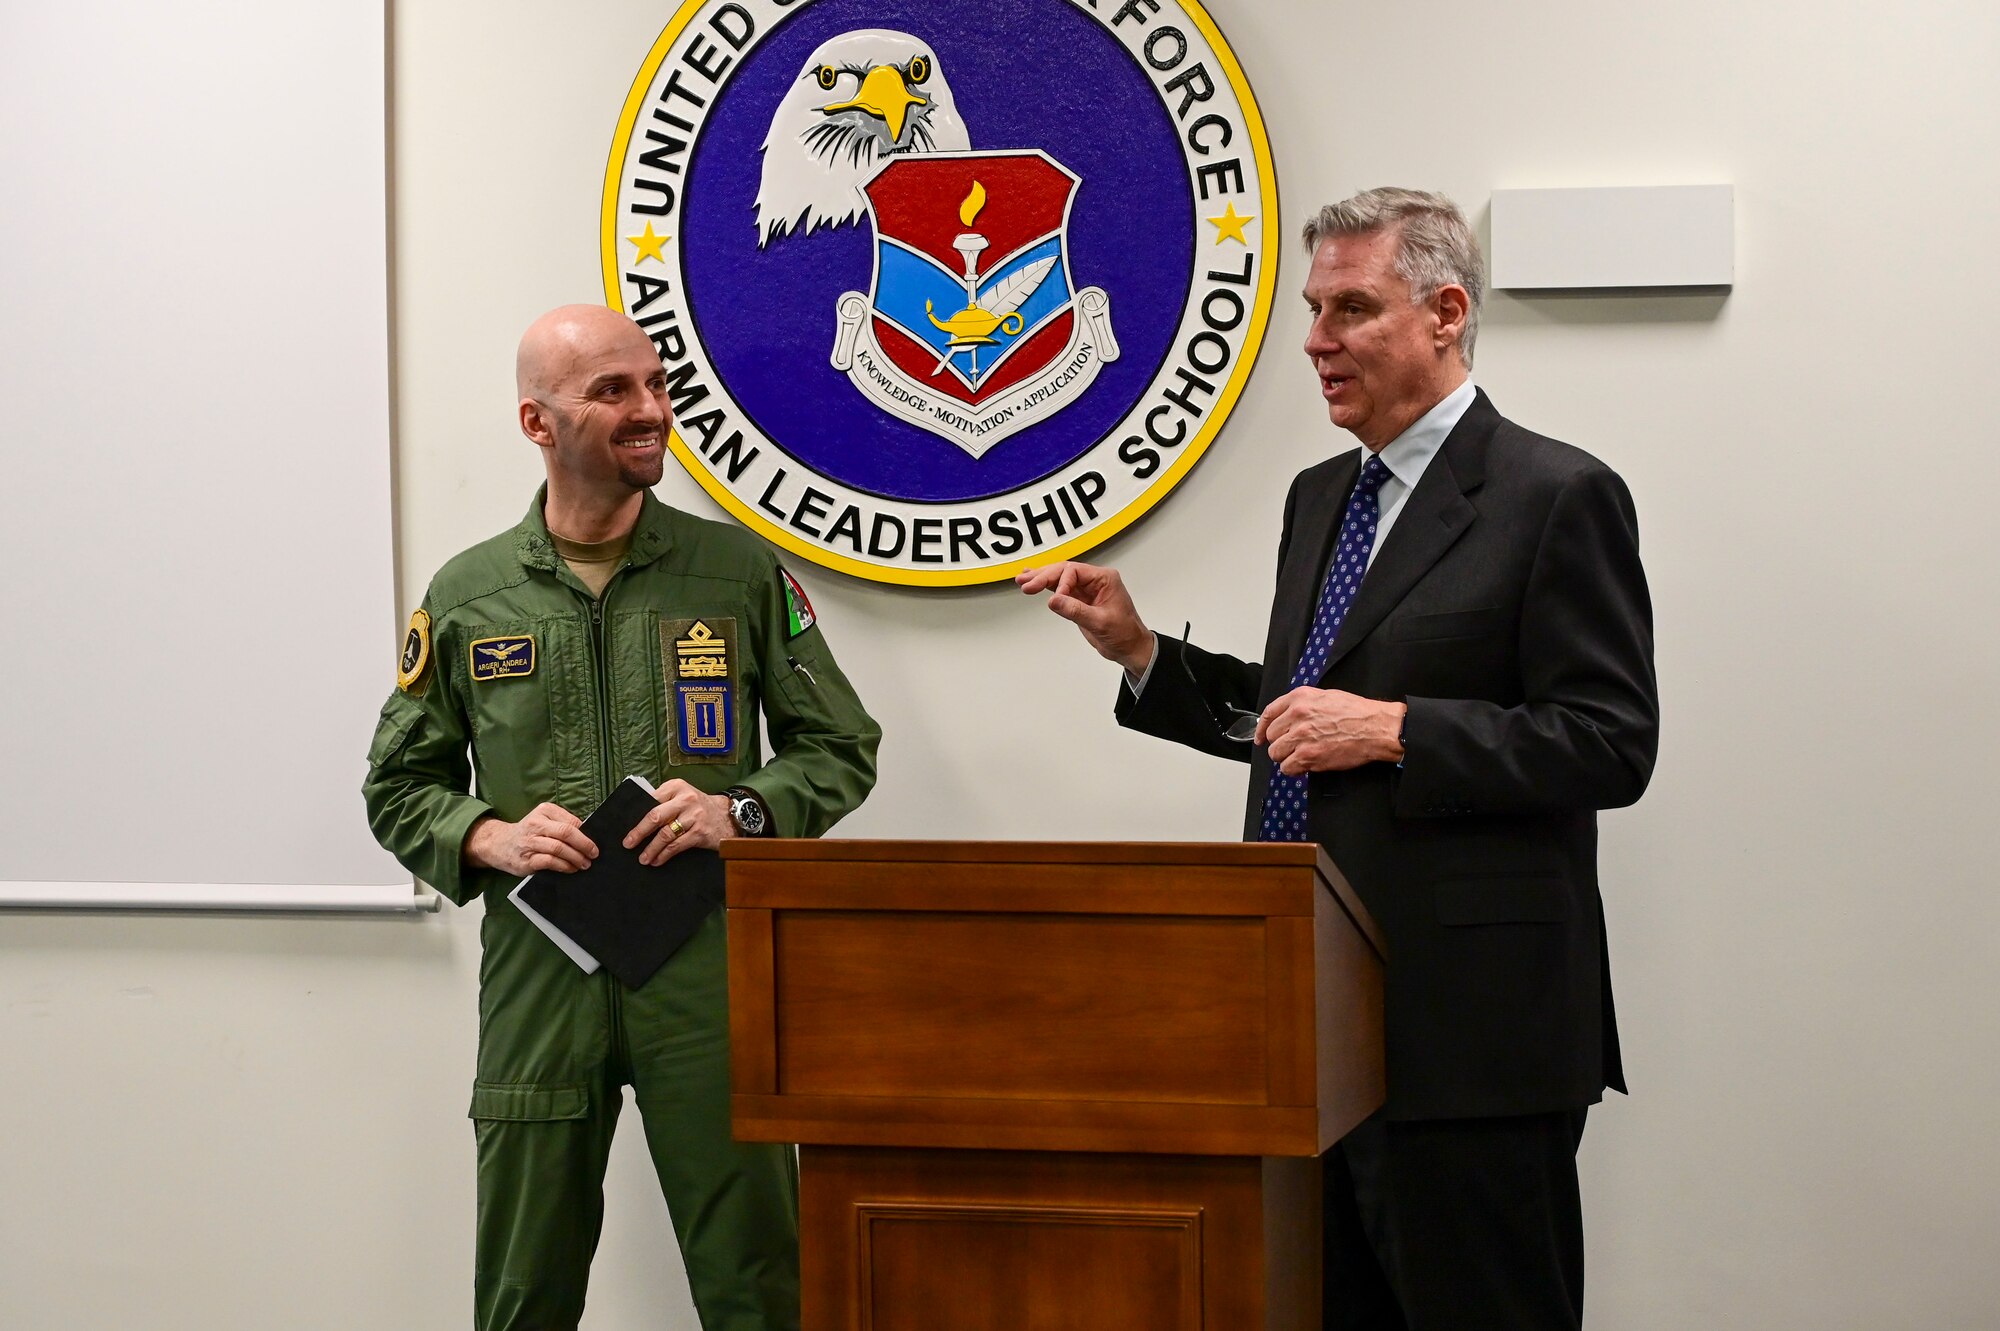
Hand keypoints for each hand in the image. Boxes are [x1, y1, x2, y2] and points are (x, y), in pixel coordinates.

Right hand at [464, 803, 596, 874]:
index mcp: (544, 811)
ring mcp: (530, 842)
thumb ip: (562, 824)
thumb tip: (588, 836)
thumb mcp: (543, 820)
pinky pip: (549, 862)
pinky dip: (563, 866)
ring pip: (558, 848)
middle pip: (566, 832)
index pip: (571, 821)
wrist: (497, 843)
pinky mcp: (526, 859)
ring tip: (585, 864)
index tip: (596, 843)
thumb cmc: (528, 832)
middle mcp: (536, 824)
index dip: (586, 833)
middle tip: (594, 854)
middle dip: (584, 845)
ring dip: (576, 857)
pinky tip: (570, 869)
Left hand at [623, 780, 732, 865]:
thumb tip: (638, 821)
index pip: (651, 801)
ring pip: (665, 834)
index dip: (637, 817)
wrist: (727, 815)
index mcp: (676, 787)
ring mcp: (694, 816)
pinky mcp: (699, 832)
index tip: (626, 829)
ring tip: (643, 858)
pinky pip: (676, 845)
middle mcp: (685, 799)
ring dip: (651, 849)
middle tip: (628, 844)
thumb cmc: (699, 807)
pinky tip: (657, 860)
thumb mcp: (683, 796)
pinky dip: (664, 855)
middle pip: (655, 817)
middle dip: (639, 832)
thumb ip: (664, 802)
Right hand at [1015, 561, 1153, 672]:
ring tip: (1022, 580)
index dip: (1061, 584)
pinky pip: (1061, 588)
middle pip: (1064, 571)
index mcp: (1105, 579)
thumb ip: (1075, 610)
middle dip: (1044, 576)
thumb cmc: (1125, 634)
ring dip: (1041, 579)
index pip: (1074, 572)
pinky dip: (1046, 586)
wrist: (1130, 648)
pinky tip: (1033, 581)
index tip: (1055, 600)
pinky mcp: (1080, 600)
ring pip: (1060, 578)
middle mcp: (1095, 580)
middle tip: (1026, 583)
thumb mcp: (1100, 623)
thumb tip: (1053, 600)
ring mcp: (1086, 589)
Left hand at [1256, 688, 1407, 774]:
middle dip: (1280, 744)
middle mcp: (1297, 715)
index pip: (1268, 713)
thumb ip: (1303, 705)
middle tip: (1294, 747)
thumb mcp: (1326, 696)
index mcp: (1300, 698)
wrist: (1376, 728)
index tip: (1261, 737)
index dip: (1261, 728)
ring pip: (1276, 753)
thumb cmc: (1357, 713)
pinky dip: (1294, 769)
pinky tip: (1306, 765)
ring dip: (1287, 757)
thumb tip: (1287, 718)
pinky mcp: (1308, 755)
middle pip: (1271, 736)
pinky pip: (1287, 768)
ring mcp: (1301, 736)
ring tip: (1302, 756)